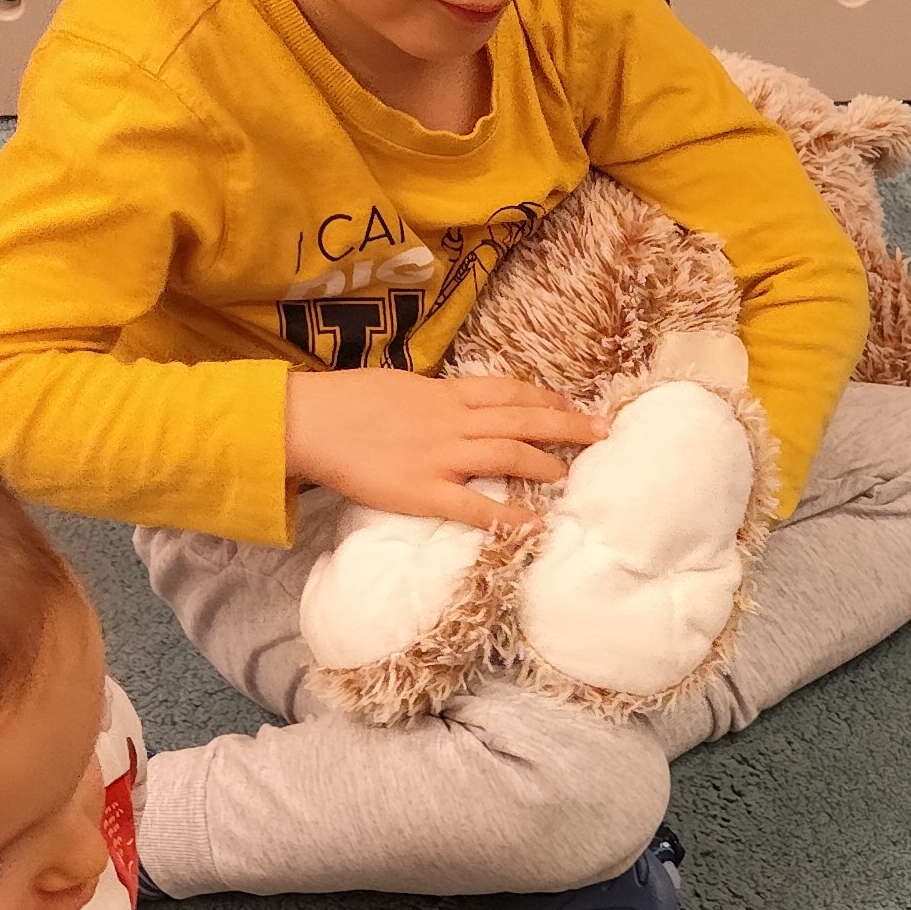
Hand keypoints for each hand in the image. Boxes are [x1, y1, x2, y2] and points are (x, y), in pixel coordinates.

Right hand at [288, 366, 606, 527]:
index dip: (545, 397)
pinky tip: (536, 522)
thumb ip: (432, 398)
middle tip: (602, 432)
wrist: (307, 421)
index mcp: (444, 394)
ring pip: (507, 453)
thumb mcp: (398, 387)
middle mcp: (451, 421)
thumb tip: (454, 402)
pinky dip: (508, 513)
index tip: (573, 403)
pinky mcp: (423, 491)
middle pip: (522, 418)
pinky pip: (475, 504)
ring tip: (570, 474)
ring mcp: (440, 456)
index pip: (508, 391)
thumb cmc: (345, 402)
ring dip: (545, 462)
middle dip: (566, 424)